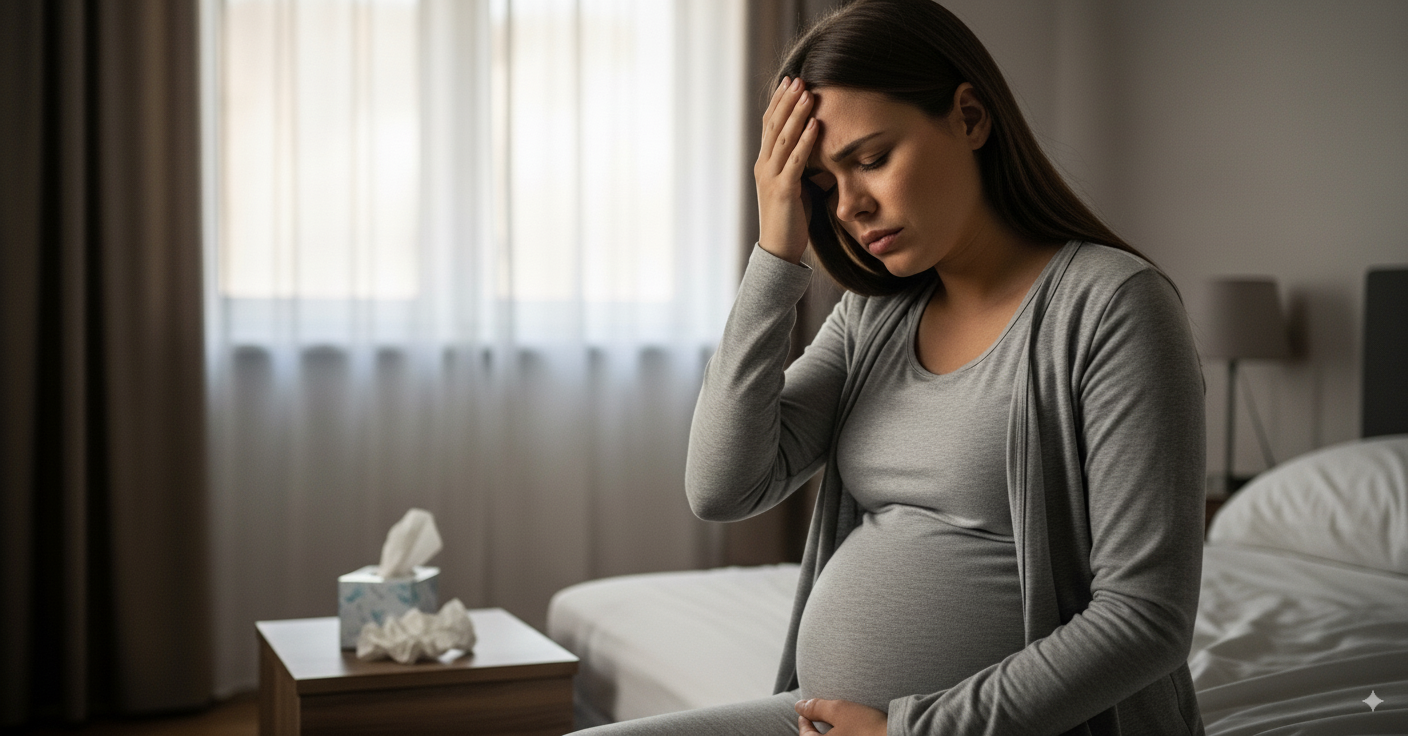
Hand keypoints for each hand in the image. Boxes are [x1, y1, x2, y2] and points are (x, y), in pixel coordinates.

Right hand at [754, 76, 818, 264]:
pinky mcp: (784, 191)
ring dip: (796, 114)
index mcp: (765, 164)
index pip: (770, 126)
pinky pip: (795, 161)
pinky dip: (805, 141)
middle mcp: (764, 167)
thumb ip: (802, 168)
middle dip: (787, 101)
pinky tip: (815, 125)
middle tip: (798, 79)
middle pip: (774, 126)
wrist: (778, 251)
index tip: (790, 82)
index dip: (779, 103)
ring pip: (783, 139)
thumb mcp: (797, 188)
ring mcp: (772, 178)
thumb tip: (821, 151)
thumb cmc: (791, 221)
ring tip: (808, 93)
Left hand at [794, 697, 886, 735]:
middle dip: (814, 732)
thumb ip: (816, 708)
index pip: (805, 735)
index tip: (805, 712)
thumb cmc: (866, 726)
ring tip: (833, 727)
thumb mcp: (839, 710)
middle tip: (816, 719)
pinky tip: (850, 733)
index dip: (803, 720)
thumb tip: (799, 706)